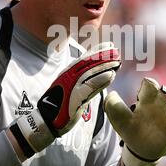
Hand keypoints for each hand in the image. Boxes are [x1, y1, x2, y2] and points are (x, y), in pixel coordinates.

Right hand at [9, 42, 120, 156]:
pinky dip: (101, 80)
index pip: (85, 59)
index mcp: (68, 73)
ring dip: (105, 66)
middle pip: (88, 63)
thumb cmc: (62, 105)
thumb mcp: (74, 89)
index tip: (110, 45)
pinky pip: (90, 87)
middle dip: (103, 56)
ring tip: (117, 62)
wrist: (48, 120)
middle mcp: (68, 77)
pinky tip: (111, 75)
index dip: (97, 51)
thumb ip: (83, 81)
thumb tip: (97, 74)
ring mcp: (70, 86)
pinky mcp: (74, 97)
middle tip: (117, 51)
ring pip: (90, 72)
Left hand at [104, 77, 165, 165]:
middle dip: (162, 96)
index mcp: (146, 98)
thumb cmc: (130, 129)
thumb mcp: (118, 119)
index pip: (150, 84)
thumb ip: (113, 106)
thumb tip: (111, 93)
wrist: (139, 149)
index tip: (142, 94)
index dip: (149, 85)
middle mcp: (160, 104)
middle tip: (157, 102)